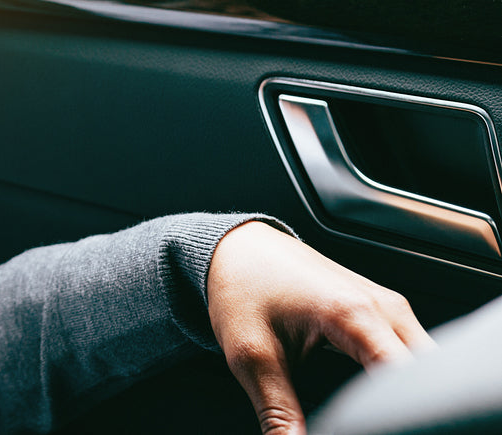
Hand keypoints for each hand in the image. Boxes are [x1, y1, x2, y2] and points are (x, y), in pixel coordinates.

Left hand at [207, 221, 434, 434]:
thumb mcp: (251, 356)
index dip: (394, 417)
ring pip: (428, 365)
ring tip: (373, 416)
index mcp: (354, 314)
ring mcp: (391, 307)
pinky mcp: (387, 313)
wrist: (237, 249)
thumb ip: (278, 411)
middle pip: (429, 374)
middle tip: (370, 423)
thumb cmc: (242, 290)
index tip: (370, 427)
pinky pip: (415, 353)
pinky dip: (404, 380)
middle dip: (409, 409)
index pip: (405, 381)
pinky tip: (379, 402)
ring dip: (409, 396)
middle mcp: (384, 307)